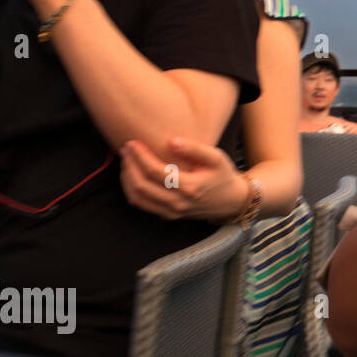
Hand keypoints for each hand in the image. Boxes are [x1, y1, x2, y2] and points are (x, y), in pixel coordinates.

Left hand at [119, 136, 250, 222]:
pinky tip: (132, 175)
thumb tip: (170, 141)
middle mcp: (178, 203)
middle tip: (125, 149)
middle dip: (129, 165)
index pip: (155, 171)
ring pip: (137, 197)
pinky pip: (141, 204)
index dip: (140, 156)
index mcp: (190, 187)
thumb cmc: (223, 176)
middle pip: (141, 185)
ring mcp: (171, 212)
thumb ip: (194, 149)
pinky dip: (131, 189)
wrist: (231, 201)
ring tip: (126, 161)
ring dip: (127, 178)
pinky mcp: (167, 215)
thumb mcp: (216, 158)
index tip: (133, 143)